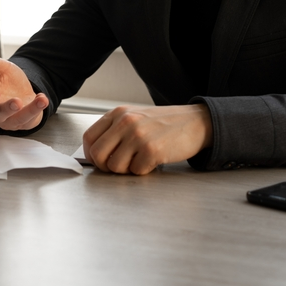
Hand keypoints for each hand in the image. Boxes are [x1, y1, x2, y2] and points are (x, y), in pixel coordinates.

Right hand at [0, 44, 48, 131]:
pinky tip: (41, 98)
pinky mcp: (23, 122)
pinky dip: (36, 107)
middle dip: (5, 109)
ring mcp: (9, 120)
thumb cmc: (7, 82)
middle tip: (15, 101)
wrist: (24, 89)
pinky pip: (29, 118)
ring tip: (31, 100)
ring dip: (24, 111)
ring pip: (14, 120)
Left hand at [83, 104, 213, 174]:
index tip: (99, 160)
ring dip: (126, 170)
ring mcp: (138, 136)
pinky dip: (144, 170)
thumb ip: (115, 130)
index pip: (89, 137)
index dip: (91, 154)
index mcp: (118, 113)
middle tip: (118, 166)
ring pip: (115, 166)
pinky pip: (136, 171)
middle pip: (97, 154)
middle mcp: (125, 122)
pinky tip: (153, 160)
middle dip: (105, 167)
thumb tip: (96, 152)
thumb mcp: (135, 117)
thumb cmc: (165, 123)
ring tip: (139, 161)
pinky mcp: (152, 150)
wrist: (195, 122)